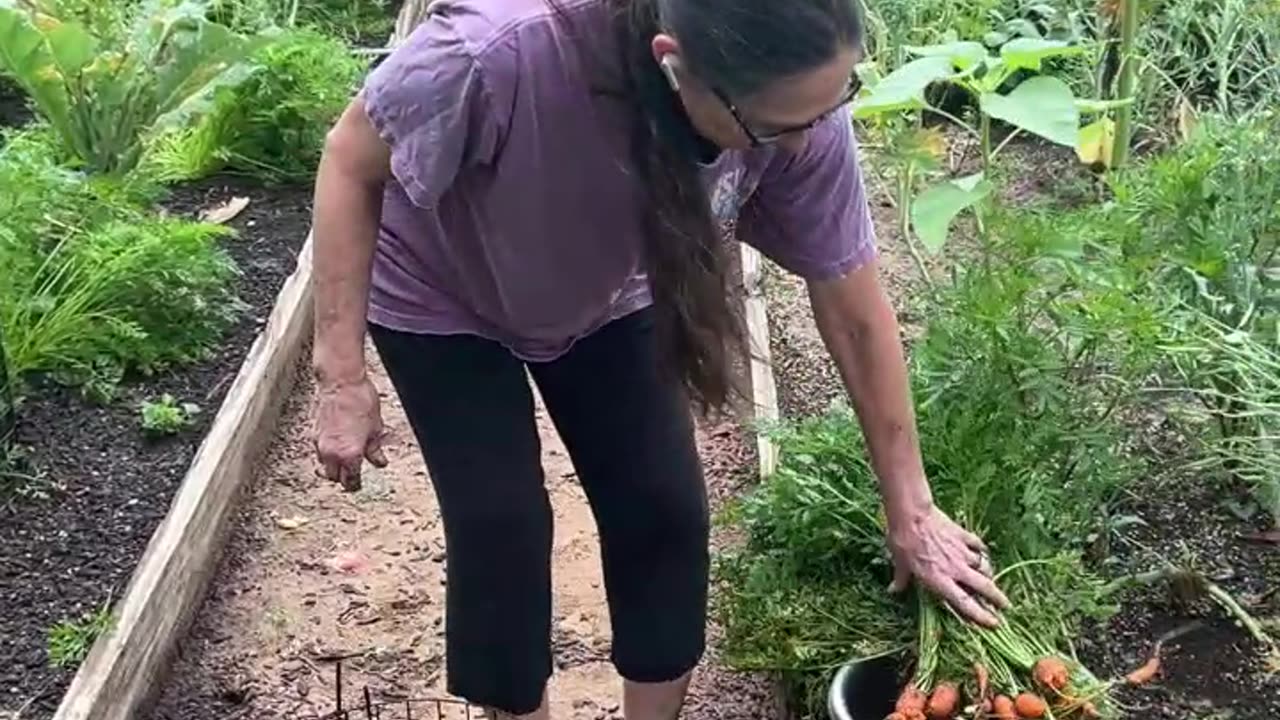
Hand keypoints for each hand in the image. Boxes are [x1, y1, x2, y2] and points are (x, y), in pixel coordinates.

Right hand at [314, 373, 387, 491]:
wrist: (341, 382)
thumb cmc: (360, 400)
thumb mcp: (375, 428)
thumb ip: (374, 449)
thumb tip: (379, 462)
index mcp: (349, 455)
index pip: (350, 481)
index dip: (355, 485)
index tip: (358, 484)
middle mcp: (331, 453)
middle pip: (333, 477)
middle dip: (342, 479)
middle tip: (352, 475)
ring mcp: (320, 443)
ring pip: (324, 465)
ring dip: (332, 466)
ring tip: (343, 461)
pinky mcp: (313, 433)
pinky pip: (319, 451)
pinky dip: (327, 453)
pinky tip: (336, 446)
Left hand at [887, 504, 1009, 626]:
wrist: (912, 515)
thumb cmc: (904, 542)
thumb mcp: (900, 563)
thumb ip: (901, 579)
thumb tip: (893, 590)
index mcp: (940, 580)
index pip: (965, 603)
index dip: (981, 615)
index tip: (994, 622)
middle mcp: (956, 569)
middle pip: (983, 586)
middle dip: (997, 597)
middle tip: (1006, 605)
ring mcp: (962, 551)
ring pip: (984, 566)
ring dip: (989, 574)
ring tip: (991, 578)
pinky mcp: (963, 535)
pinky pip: (978, 545)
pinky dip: (981, 550)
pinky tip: (982, 552)